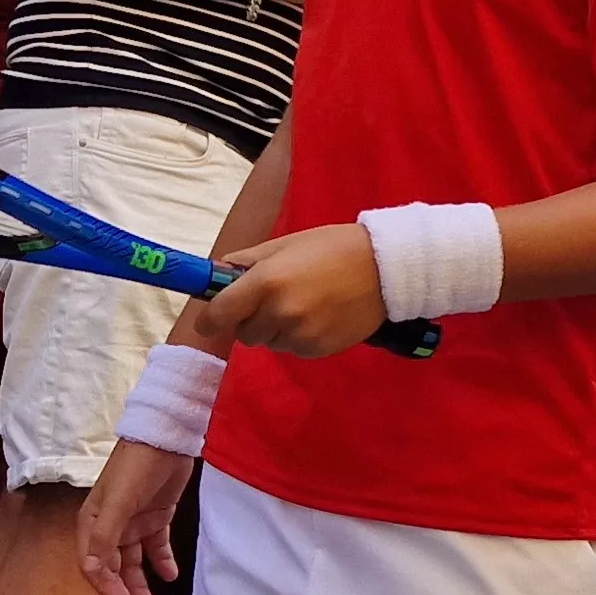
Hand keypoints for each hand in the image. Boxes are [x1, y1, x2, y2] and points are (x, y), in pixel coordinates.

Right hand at [80, 439, 199, 594]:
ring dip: (140, 584)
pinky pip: (156, 547)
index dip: (106, 588)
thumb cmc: (136, 466)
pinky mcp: (156, 516)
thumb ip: (106, 536)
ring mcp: (133, 522)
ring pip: (134, 562)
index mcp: (93, 523)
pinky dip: (162, 562)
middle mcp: (110, 526)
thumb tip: (93, 569)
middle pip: (113, 567)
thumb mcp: (118, 501)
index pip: (93, 565)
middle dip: (122, 592)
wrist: (167, 436)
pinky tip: (170, 575)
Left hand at [204, 223, 391, 357]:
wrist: (385, 268)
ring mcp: (299, 335)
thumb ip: (247, 261)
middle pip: (243, 333)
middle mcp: (279, 312)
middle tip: (273, 301)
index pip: (219, 314)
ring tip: (305, 306)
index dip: (210, 319)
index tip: (210, 319)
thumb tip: (217, 273)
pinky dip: (299, 338)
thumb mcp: (286, 244)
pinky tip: (320, 317)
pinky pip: (294, 349)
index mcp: (266, 282)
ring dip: (276, 330)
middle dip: (250, 320)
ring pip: (269, 343)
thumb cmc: (332, 248)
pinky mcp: (317, 350)